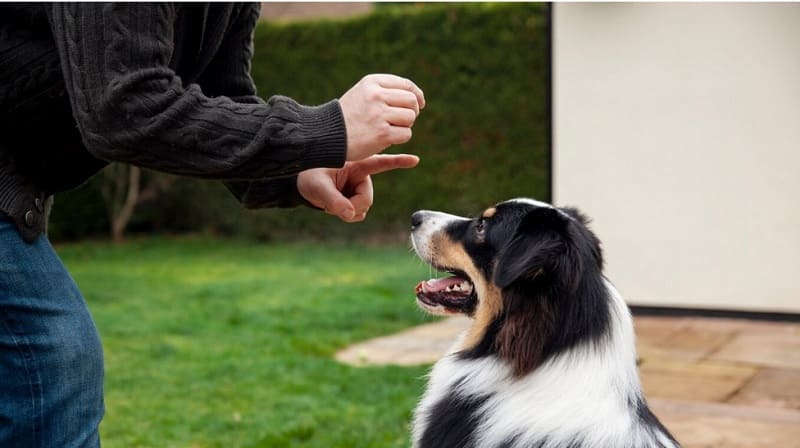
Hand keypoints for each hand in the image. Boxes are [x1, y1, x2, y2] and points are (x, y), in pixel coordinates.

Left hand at [297, 154, 419, 222]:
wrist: (299, 184)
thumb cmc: (307, 176)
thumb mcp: (317, 186)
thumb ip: (333, 200)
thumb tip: (349, 214)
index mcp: (356, 164)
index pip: (381, 162)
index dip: (398, 161)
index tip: (416, 160)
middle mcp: (360, 176)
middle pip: (367, 199)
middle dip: (352, 207)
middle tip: (333, 207)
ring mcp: (358, 188)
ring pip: (363, 208)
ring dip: (348, 211)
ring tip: (330, 203)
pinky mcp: (354, 198)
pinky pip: (357, 213)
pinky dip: (347, 214)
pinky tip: (335, 207)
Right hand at [339, 74, 425, 161]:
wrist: (328, 135)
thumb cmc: (349, 116)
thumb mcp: (363, 94)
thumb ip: (385, 91)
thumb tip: (417, 97)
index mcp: (372, 82)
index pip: (406, 85)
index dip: (417, 95)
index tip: (419, 104)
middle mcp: (375, 95)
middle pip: (411, 100)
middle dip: (412, 111)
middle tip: (403, 120)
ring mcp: (378, 114)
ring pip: (410, 117)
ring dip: (405, 125)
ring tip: (391, 128)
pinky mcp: (382, 133)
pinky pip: (406, 134)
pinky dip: (400, 138)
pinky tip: (387, 138)